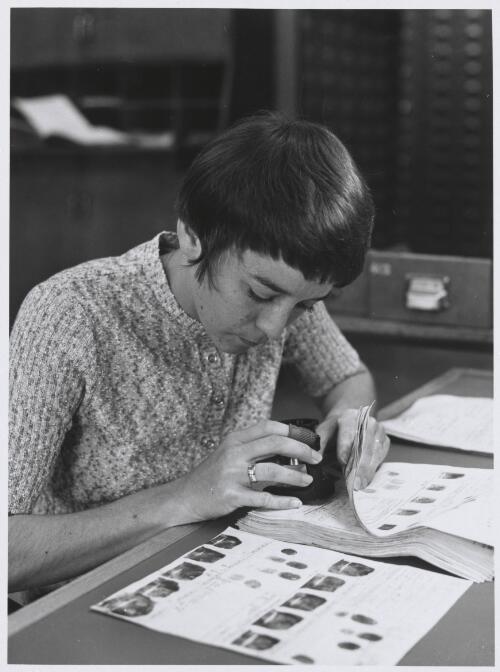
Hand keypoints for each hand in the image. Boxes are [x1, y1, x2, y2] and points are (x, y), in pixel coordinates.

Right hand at [175, 420, 323, 521]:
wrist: (184, 497)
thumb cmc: (210, 475)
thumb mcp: (228, 454)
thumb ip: (252, 448)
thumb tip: (285, 447)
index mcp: (235, 440)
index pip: (268, 427)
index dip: (292, 432)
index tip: (308, 440)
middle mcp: (234, 453)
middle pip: (275, 443)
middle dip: (301, 449)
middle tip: (316, 458)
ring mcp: (232, 475)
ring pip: (272, 470)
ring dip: (295, 476)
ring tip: (308, 480)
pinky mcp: (231, 496)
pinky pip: (263, 498)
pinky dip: (282, 501)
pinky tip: (295, 503)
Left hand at [316, 409, 389, 489]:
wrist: (352, 421)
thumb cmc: (337, 428)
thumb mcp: (325, 431)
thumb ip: (320, 442)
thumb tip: (314, 457)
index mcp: (350, 416)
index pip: (349, 431)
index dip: (345, 447)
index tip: (343, 461)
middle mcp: (367, 421)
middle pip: (365, 443)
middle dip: (359, 464)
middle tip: (354, 480)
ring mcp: (379, 431)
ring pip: (375, 451)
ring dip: (367, 469)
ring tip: (360, 483)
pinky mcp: (385, 441)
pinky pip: (381, 456)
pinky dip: (374, 468)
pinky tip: (367, 479)